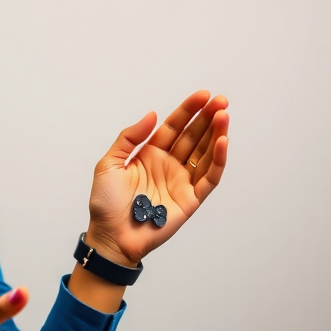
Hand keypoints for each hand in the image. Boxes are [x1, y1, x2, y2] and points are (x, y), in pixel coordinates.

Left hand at [86, 90, 228, 266]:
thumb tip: (152, 115)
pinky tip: (222, 142)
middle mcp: (169, 165)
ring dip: (216, 134)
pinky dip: (217, 160)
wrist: (110, 235)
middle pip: (194, 136)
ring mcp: (181, 182)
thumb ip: (129, 138)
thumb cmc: (106, 203)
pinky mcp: (190, 200)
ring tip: (224, 115)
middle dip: (208, 118)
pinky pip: (209, 178)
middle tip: (221, 101)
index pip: (174, 127)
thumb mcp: (109, 163)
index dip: (188, 110)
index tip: (203, 95)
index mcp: (150, 154)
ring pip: (205, 154)